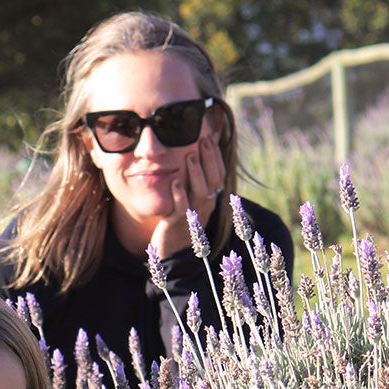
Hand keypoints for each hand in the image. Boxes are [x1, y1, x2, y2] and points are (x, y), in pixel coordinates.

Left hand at [150, 129, 226, 258]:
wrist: (170, 251)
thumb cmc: (178, 219)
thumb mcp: (189, 197)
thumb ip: (194, 177)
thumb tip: (196, 150)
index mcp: (209, 199)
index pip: (219, 174)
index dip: (216, 156)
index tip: (209, 137)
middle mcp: (205, 206)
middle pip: (214, 180)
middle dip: (209, 158)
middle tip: (202, 139)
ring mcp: (193, 216)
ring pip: (200, 193)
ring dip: (195, 172)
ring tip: (189, 154)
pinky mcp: (177, 224)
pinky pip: (182, 209)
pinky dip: (179, 194)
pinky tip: (174, 181)